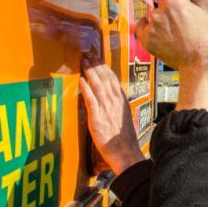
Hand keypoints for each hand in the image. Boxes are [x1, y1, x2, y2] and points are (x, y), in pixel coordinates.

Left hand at [80, 57, 144, 174]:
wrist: (126, 152)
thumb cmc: (124, 138)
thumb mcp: (123, 117)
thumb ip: (116, 106)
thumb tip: (109, 98)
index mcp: (122, 100)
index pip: (113, 79)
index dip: (104, 67)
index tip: (98, 58)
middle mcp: (115, 101)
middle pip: (105, 78)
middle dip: (96, 65)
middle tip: (88, 54)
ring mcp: (107, 109)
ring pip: (98, 85)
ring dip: (90, 72)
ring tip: (84, 61)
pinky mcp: (98, 118)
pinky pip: (91, 100)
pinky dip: (86, 89)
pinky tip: (82, 80)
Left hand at [137, 0, 207, 109]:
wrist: (202, 66)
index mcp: (175, 0)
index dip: (184, 0)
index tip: (190, 10)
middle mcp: (159, 11)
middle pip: (165, 4)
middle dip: (174, 11)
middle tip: (187, 25)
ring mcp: (152, 26)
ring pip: (156, 16)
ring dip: (164, 21)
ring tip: (178, 35)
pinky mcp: (147, 40)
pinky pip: (142, 28)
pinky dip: (149, 28)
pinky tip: (159, 33)